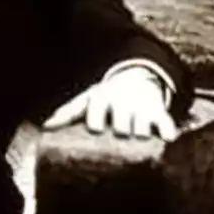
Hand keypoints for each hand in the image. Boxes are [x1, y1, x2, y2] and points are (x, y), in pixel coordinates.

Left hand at [42, 67, 178, 141]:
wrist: (137, 76)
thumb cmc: (107, 95)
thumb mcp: (88, 99)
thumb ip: (68, 112)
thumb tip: (45, 127)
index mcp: (103, 99)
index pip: (97, 117)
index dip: (96, 123)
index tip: (97, 128)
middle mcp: (122, 102)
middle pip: (121, 126)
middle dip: (121, 130)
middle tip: (120, 133)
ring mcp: (141, 107)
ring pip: (141, 129)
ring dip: (141, 133)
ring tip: (138, 135)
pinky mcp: (158, 110)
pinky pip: (165, 121)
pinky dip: (167, 130)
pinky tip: (167, 137)